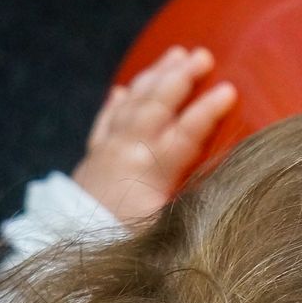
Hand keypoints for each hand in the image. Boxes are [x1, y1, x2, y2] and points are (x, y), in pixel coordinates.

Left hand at [71, 45, 237, 229]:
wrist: (71, 248)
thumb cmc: (127, 245)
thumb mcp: (167, 230)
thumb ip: (193, 203)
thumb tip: (224, 186)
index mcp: (152, 170)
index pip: (188, 131)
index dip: (209, 110)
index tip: (230, 89)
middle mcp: (128, 151)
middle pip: (158, 104)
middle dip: (182, 76)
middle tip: (204, 55)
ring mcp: (107, 150)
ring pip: (133, 102)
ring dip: (155, 75)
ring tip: (176, 54)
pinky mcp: (92, 158)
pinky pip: (105, 120)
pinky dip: (116, 102)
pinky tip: (123, 90)